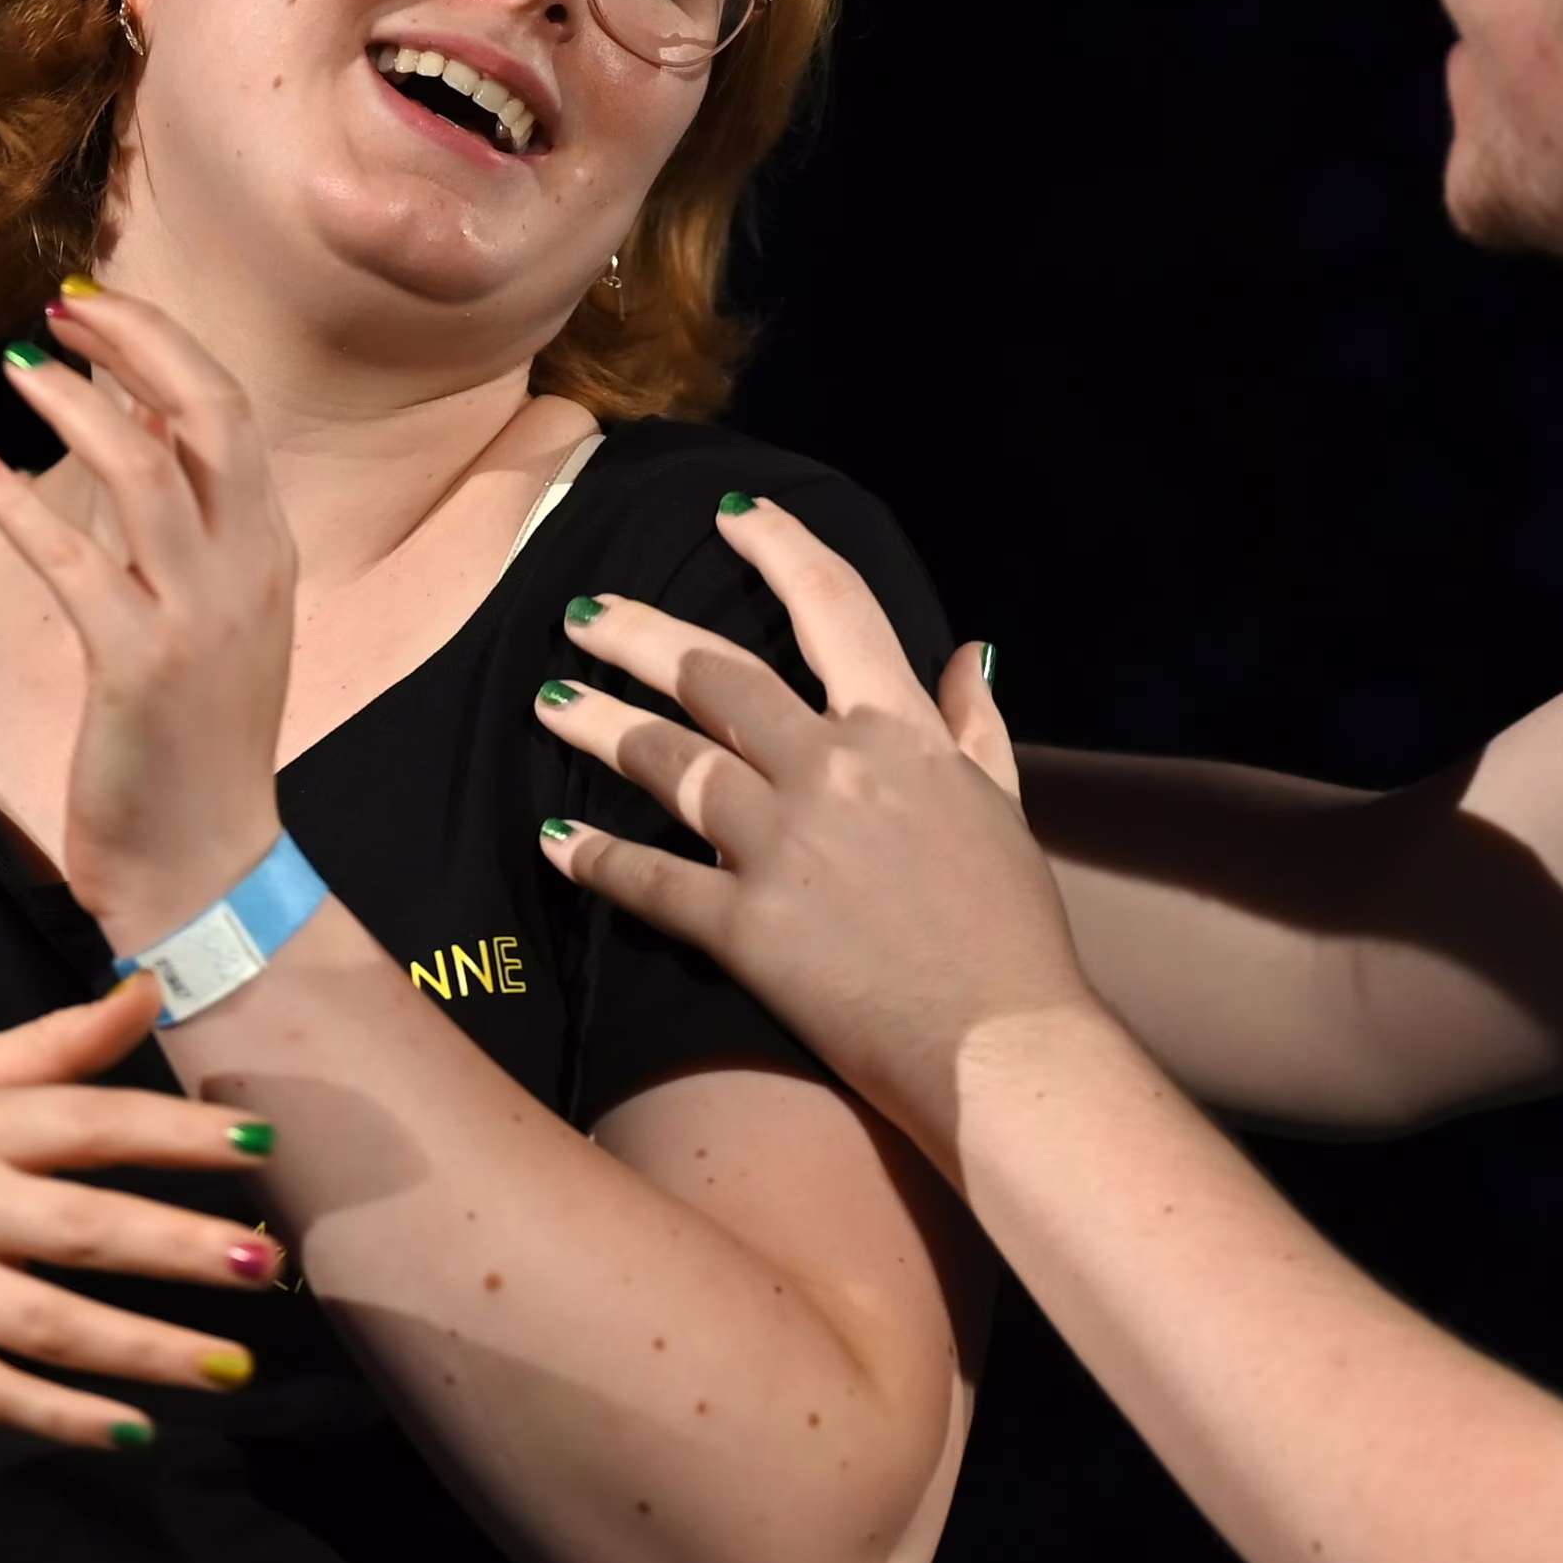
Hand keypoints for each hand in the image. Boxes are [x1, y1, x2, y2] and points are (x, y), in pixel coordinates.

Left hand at [0, 287, 294, 946]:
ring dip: (72, 407)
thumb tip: (134, 422)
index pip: (227, 411)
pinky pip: (74, 562)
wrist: (208, 866)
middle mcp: (247, 571)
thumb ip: (186, 528)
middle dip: (135, 342)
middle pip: (207, 412)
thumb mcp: (213, 621)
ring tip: (14, 371)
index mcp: (267, 552)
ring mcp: (199, 618)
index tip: (93, 311)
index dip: (160, 344)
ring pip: (143, 469)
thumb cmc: (194, 745)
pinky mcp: (139, 667)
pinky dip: (19, 506)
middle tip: (61, 311)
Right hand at [0, 980, 276, 1450]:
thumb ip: (52, 1047)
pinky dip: (62, 1416)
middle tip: (268, 1262)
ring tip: (235, 1366)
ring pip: (46, 1324)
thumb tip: (150, 988)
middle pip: (79, 1227)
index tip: (261, 1145)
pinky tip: (138, 1430)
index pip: (86, 1122)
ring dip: (146, 1349)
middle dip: (179, 1248)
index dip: (176, 1134)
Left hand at [530, 499, 1097, 1169]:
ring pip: (669, 760)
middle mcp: (835, 771)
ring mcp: (785, 846)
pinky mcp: (747, 928)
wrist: (1001, 1049)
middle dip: (640, 634)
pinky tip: (556, 841)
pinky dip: (597, 859)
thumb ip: (977, 727)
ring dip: (599, 725)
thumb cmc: (1012, 935)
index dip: (779, 548)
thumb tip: (970, 653)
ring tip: (550, 701)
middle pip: (718, 674)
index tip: (729, 514)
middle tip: (582, 614)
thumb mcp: (1004, 811)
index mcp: (902, 736)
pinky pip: (651, 880)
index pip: (835, 609)